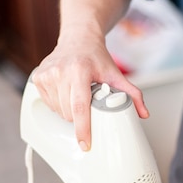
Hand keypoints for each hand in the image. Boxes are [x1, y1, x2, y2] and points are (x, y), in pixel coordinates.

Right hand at [32, 26, 147, 149]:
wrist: (78, 39)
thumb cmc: (95, 57)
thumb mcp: (116, 74)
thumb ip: (132, 94)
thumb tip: (143, 113)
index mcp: (79, 70)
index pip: (80, 106)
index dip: (82, 129)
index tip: (85, 144)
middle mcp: (61, 71)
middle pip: (69, 113)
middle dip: (80, 117)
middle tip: (87, 103)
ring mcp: (47, 74)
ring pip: (58, 111)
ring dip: (69, 111)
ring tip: (76, 95)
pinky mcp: (38, 77)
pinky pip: (49, 104)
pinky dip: (58, 104)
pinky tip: (65, 91)